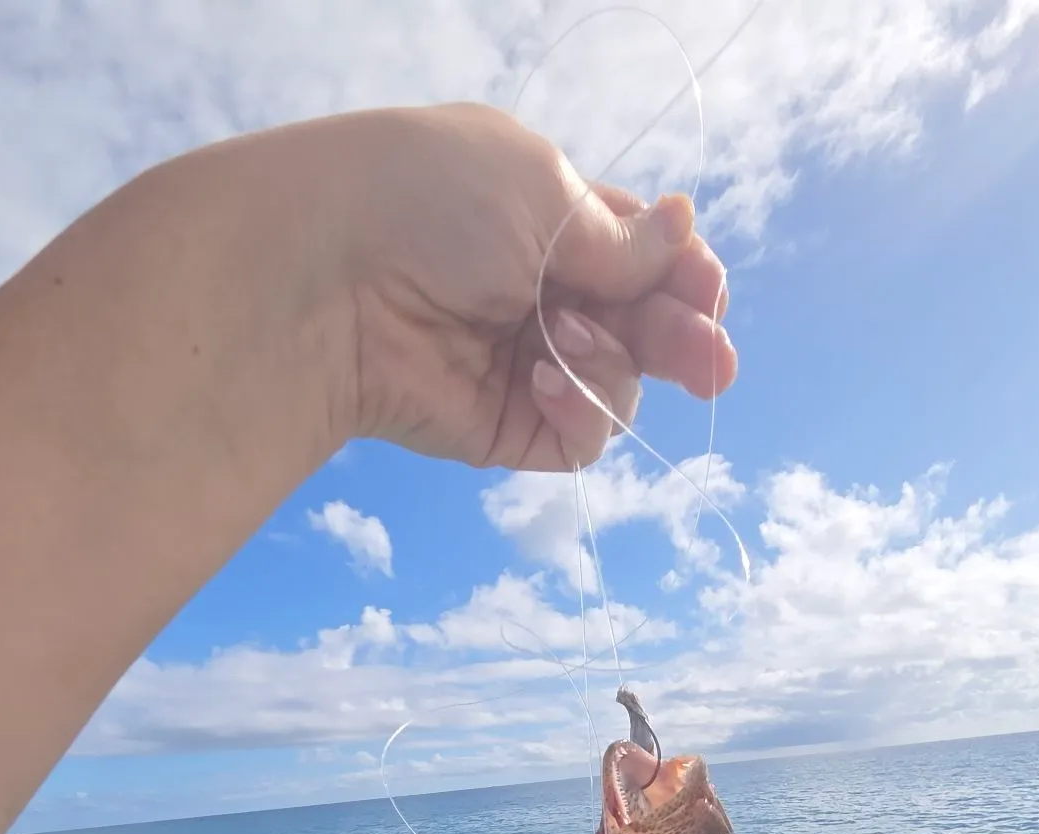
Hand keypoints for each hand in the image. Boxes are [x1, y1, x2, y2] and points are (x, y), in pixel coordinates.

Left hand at [330, 102, 736, 469]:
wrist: (327, 280)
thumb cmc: (432, 203)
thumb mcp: (540, 192)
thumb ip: (618, 236)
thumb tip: (685, 228)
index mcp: (550, 218)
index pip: (640, 254)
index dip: (683, 274)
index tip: (707, 286)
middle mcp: (545, 293)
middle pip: (645, 327)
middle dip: (684, 338)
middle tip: (711, 360)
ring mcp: (529, 364)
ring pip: (622, 384)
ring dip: (614, 363)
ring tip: (570, 339)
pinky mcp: (509, 427)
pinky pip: (582, 436)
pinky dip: (581, 411)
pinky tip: (546, 379)